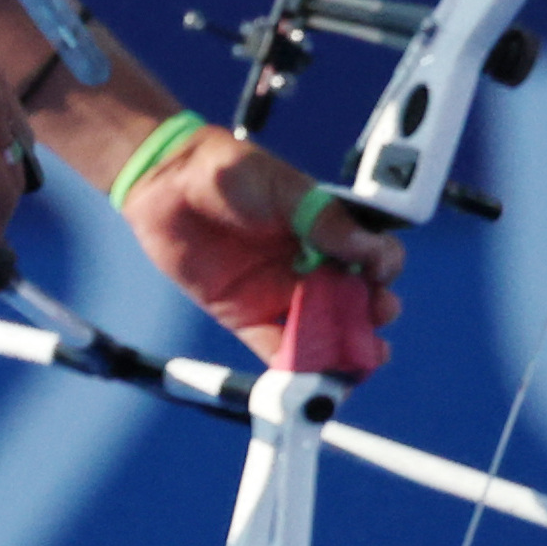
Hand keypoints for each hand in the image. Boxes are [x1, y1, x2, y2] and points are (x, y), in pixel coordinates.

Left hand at [117, 120, 404, 367]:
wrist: (164, 181)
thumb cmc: (224, 169)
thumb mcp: (282, 187)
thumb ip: (325, 219)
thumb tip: (369, 247)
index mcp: (323, 227)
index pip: (368, 254)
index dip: (382, 266)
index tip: (380, 273)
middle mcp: (306, 263)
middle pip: (352, 298)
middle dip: (370, 312)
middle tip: (375, 317)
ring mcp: (277, 292)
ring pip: (320, 329)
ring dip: (341, 348)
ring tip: (355, 361)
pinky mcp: (245, 315)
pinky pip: (276, 348)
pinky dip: (295, 365)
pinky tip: (312, 376)